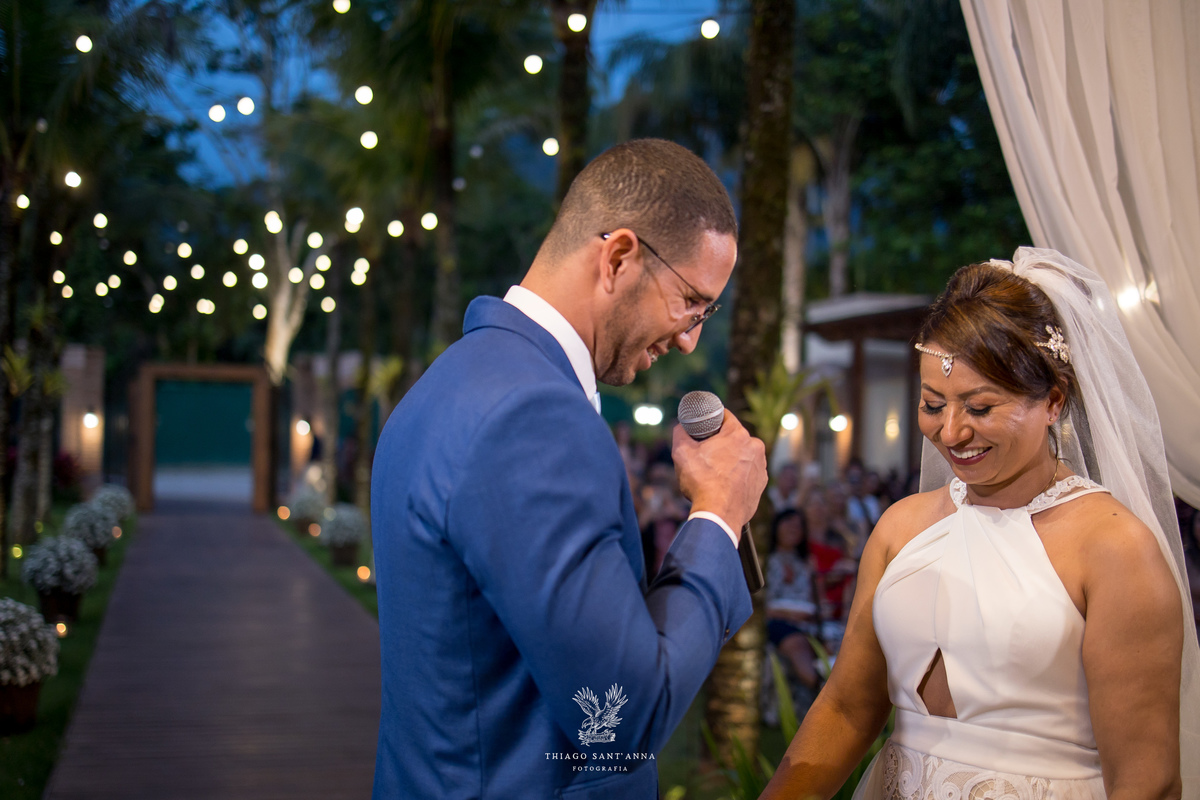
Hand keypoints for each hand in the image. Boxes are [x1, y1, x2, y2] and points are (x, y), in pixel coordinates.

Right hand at [672, 410, 767, 533]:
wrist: (719, 515)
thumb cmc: (701, 482)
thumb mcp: (682, 453)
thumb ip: (680, 433)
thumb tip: (680, 427)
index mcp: (738, 434)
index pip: (725, 416)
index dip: (712, 419)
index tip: (703, 426)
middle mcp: (755, 447)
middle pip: (734, 437)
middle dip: (721, 442)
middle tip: (705, 452)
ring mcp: (760, 466)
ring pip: (742, 455)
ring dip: (730, 458)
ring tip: (714, 471)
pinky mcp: (761, 483)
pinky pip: (748, 472)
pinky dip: (737, 474)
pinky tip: (724, 483)